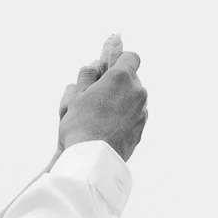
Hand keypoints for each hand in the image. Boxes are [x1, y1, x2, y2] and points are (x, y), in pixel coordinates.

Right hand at [57, 33, 146, 161]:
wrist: (93, 160)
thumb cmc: (80, 126)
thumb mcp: (76, 96)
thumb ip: (87, 75)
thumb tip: (94, 65)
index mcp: (121, 77)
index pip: (130, 57)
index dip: (118, 61)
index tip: (107, 70)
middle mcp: (137, 91)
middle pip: (131, 79)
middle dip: (117, 84)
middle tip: (97, 97)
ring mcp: (142, 111)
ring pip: (132, 99)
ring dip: (121, 102)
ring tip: (101, 117)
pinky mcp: (141, 128)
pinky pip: (134, 116)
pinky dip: (124, 118)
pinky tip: (108, 129)